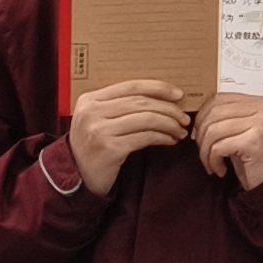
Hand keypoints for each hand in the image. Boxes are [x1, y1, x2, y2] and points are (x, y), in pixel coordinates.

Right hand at [66, 80, 188, 195]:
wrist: (78, 176)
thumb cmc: (94, 145)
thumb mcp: (98, 119)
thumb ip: (119, 105)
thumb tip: (162, 96)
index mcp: (90, 99)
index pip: (131, 86)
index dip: (158, 88)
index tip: (178, 94)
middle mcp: (92, 112)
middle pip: (141, 102)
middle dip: (168, 109)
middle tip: (184, 117)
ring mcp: (99, 130)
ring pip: (146, 119)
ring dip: (169, 124)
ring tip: (180, 130)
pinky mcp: (109, 149)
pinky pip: (144, 137)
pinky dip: (162, 137)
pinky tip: (170, 140)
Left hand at [195, 92, 262, 187]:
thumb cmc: (258, 159)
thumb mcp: (243, 131)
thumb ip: (228, 117)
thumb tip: (198, 118)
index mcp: (262, 103)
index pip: (220, 99)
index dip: (202, 116)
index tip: (199, 133)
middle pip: (214, 113)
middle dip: (201, 135)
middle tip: (204, 151)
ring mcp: (261, 124)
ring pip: (213, 130)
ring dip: (205, 151)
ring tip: (211, 163)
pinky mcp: (254, 141)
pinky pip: (219, 147)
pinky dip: (213, 160)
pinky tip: (220, 169)